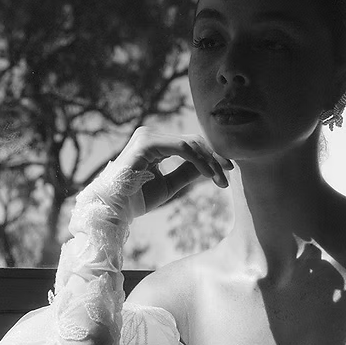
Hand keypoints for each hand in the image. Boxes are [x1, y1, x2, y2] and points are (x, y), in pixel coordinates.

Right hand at [114, 127, 233, 212]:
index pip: (189, 144)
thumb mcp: (169, 185)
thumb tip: (210, 166)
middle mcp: (151, 136)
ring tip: (222, 179)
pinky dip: (199, 161)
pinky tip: (210, 174)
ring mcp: (148, 137)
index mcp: (154, 143)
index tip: (227, 170)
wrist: (115, 208)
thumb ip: (187, 172)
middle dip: (214, 157)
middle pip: (193, 141)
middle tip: (230, 172)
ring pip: (190, 144)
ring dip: (210, 161)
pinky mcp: (148, 144)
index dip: (210, 156)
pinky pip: (183, 149)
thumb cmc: (137, 199)